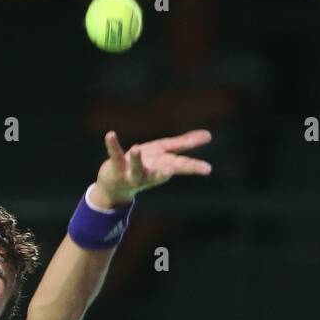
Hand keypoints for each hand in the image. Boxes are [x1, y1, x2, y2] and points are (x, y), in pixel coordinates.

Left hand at [94, 129, 213, 206]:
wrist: (116, 185)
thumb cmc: (144, 165)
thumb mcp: (165, 152)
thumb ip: (184, 144)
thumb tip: (208, 135)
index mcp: (164, 167)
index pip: (182, 166)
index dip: (195, 167)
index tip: (207, 169)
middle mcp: (150, 174)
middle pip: (161, 173)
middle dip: (166, 172)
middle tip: (171, 171)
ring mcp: (133, 173)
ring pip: (136, 169)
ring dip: (136, 160)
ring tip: (136, 149)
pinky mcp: (117, 167)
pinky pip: (116, 155)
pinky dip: (113, 146)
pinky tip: (110, 134)